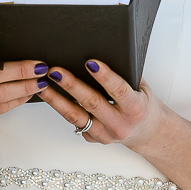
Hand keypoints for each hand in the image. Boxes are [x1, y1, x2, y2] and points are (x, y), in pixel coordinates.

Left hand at [41, 59, 161, 148]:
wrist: (148, 133)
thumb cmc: (143, 105)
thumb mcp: (142, 88)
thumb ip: (126, 73)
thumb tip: (104, 51)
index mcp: (135, 109)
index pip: (118, 90)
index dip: (104, 76)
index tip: (90, 62)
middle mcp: (120, 124)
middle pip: (91, 103)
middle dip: (71, 85)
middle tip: (55, 71)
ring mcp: (105, 134)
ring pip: (76, 116)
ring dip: (56, 99)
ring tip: (42, 85)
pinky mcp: (93, 138)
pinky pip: (74, 121)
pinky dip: (61, 108)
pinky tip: (50, 96)